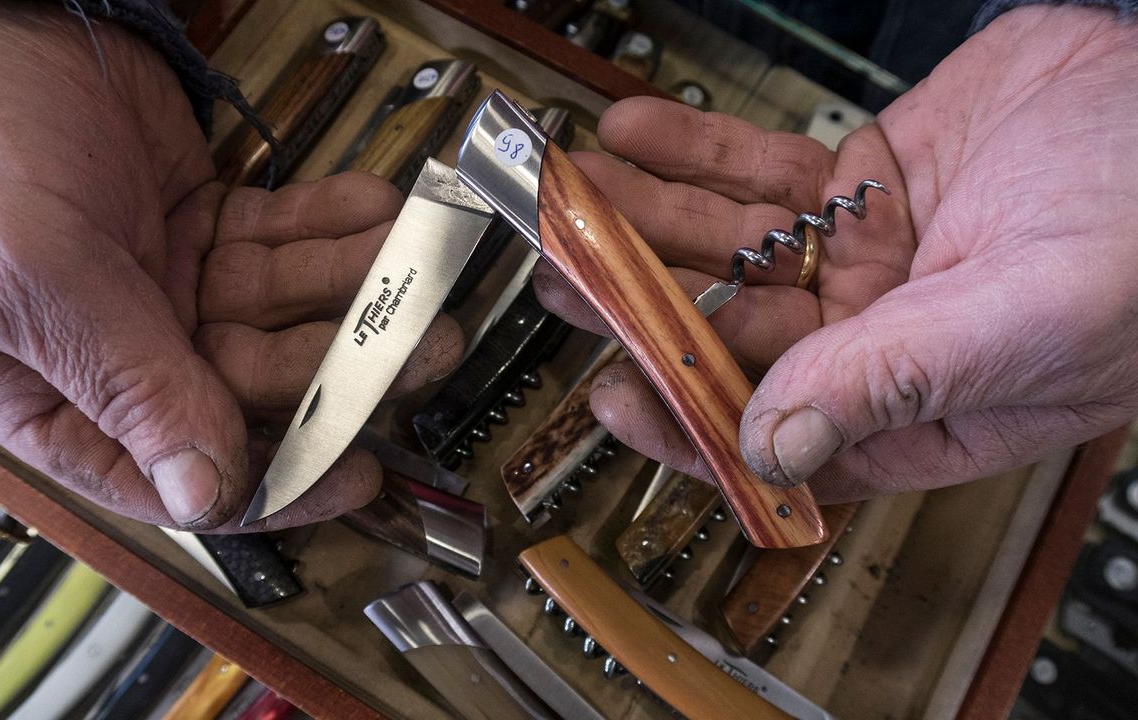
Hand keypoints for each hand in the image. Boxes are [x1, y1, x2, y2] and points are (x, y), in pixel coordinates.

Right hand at [0, 2, 459, 529]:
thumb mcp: (28, 271)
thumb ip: (123, 379)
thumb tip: (201, 490)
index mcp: (48, 395)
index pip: (168, 473)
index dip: (266, 481)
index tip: (350, 473)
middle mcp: (112, 349)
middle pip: (247, 387)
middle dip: (338, 367)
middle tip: (422, 347)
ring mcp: (161, 280)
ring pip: (278, 309)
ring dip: (351, 290)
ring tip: (417, 271)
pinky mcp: (196, 217)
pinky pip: (278, 237)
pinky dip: (329, 226)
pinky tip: (375, 217)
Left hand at [537, 5, 1137, 500]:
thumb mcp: (1028, 320)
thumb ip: (894, 380)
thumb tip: (773, 447)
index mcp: (916, 404)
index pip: (778, 435)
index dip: (689, 420)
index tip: (616, 395)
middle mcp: (876, 334)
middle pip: (731, 331)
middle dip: (642, 301)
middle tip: (565, 273)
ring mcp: (861, 250)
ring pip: (731, 245)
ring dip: (648, 219)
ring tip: (576, 197)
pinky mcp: (861, 176)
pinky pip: (761, 170)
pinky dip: (696, 151)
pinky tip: (636, 136)